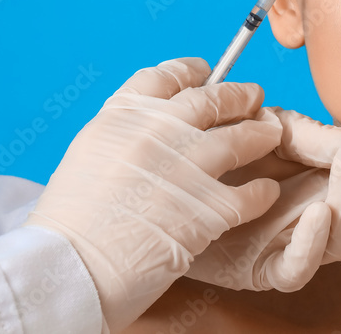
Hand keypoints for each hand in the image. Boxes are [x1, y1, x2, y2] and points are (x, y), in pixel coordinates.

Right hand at [23, 57, 282, 332]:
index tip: (205, 70)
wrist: (68, 269)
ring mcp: (187, 166)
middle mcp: (159, 131)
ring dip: (261, 134)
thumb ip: (125, 133)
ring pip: (242, 137)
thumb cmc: (70, 224)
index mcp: (123, 116)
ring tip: (272, 133)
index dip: (191, 70)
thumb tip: (153, 124)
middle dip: (238, 96)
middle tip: (253, 96)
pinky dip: (262, 191)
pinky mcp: (209, 206)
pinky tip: (267, 192)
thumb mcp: (89, 156)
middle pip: (213, 99)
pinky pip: (251, 192)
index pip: (165, 76)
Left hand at [185, 107, 340, 290]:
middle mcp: (323, 215)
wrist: (167, 176)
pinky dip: (311, 243)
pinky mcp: (264, 267)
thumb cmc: (226, 152)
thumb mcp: (279, 128)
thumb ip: (322, 136)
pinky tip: (314, 213)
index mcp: (331, 181)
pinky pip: (298, 267)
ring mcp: (297, 243)